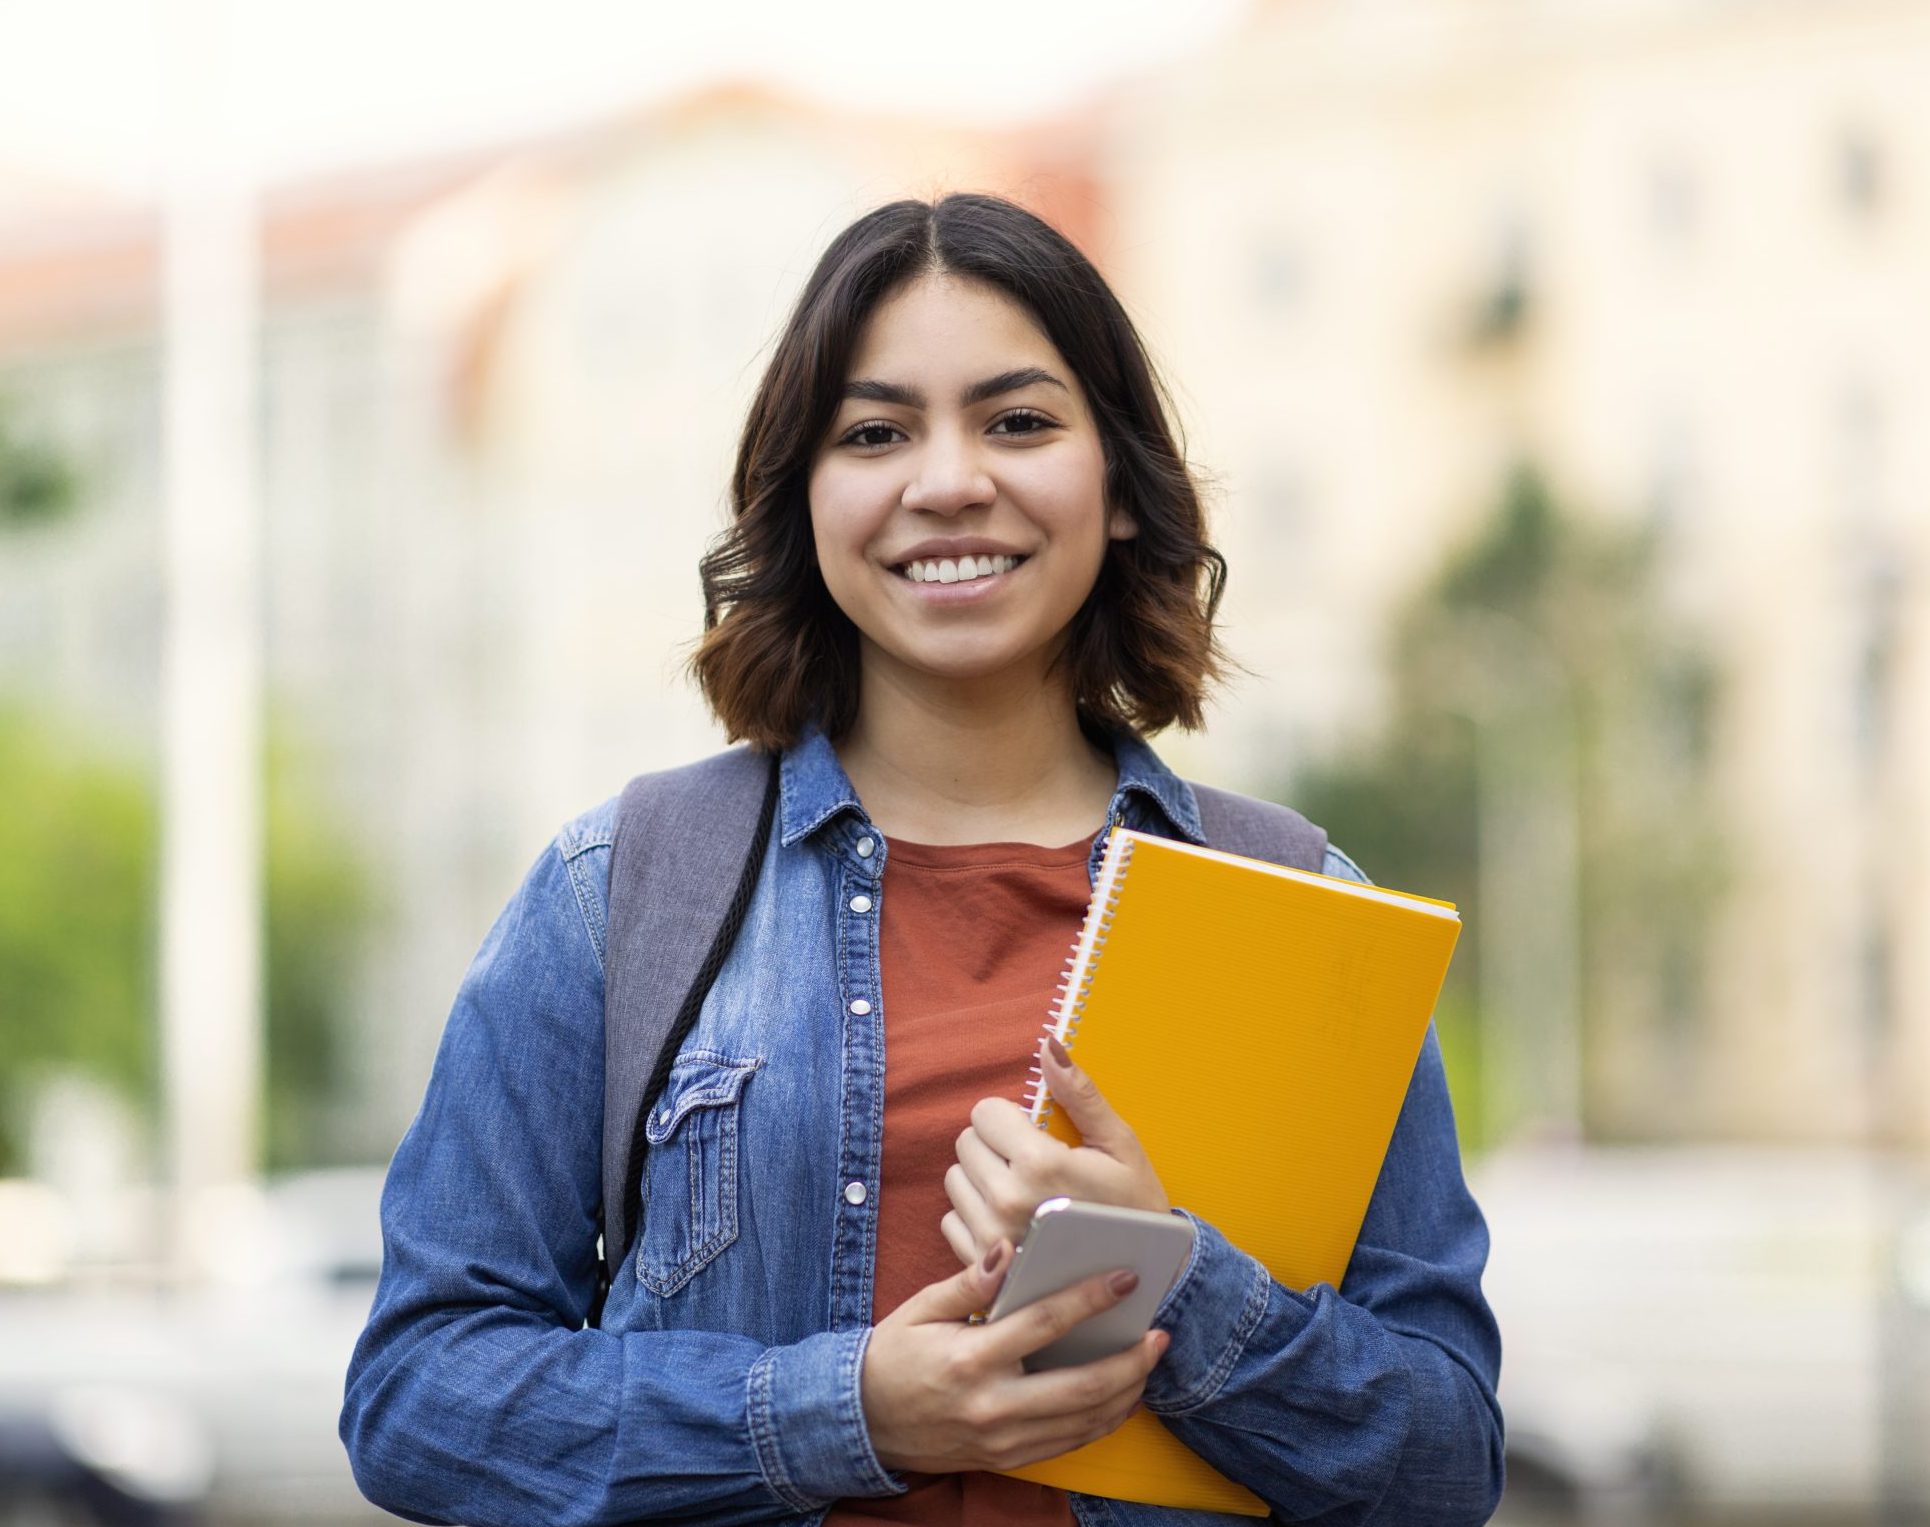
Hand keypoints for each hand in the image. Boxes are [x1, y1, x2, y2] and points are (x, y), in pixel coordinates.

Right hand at [860, 1238, 1170, 1473]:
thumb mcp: (920, 1309)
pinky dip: (1103, 1420)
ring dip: (1126, 1392)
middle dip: (1129, 1361)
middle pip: (1080, 1387)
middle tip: (1159, 1335)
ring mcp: (1002, 1439)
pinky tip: (1121, 1395)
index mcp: (970, 1359)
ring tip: (1149, 1362)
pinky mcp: (1007, 1459)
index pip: (1044, 1324)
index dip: (1090, 1299)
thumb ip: (967, 1281)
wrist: (864, 1423)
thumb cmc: (893, 1356)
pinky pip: (1069, 1443)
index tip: (1125, 1278)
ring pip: (1083, 1422)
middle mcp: (992, 1405)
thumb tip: (1008, 1249)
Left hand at [941, 1035, 1170, 1267]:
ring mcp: (992, 1237)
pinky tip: (1012, 1225)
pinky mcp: (983, 1266)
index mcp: (1039, 1162)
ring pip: (956, 1180)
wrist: (1145, 1283)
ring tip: (1025, 1196)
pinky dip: (975, 1218)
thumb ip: (1079, 1093)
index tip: (1038, 1137)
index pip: (985, 1112)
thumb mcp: (1119, 1144)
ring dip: (983, 1181)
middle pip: (966, 1143)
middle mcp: (1007, 1199)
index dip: (1011, 1119)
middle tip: (1034, 1168)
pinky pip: (951, 1221)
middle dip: (995, 1147)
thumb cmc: (1134, 1207)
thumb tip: (1049, 1045)